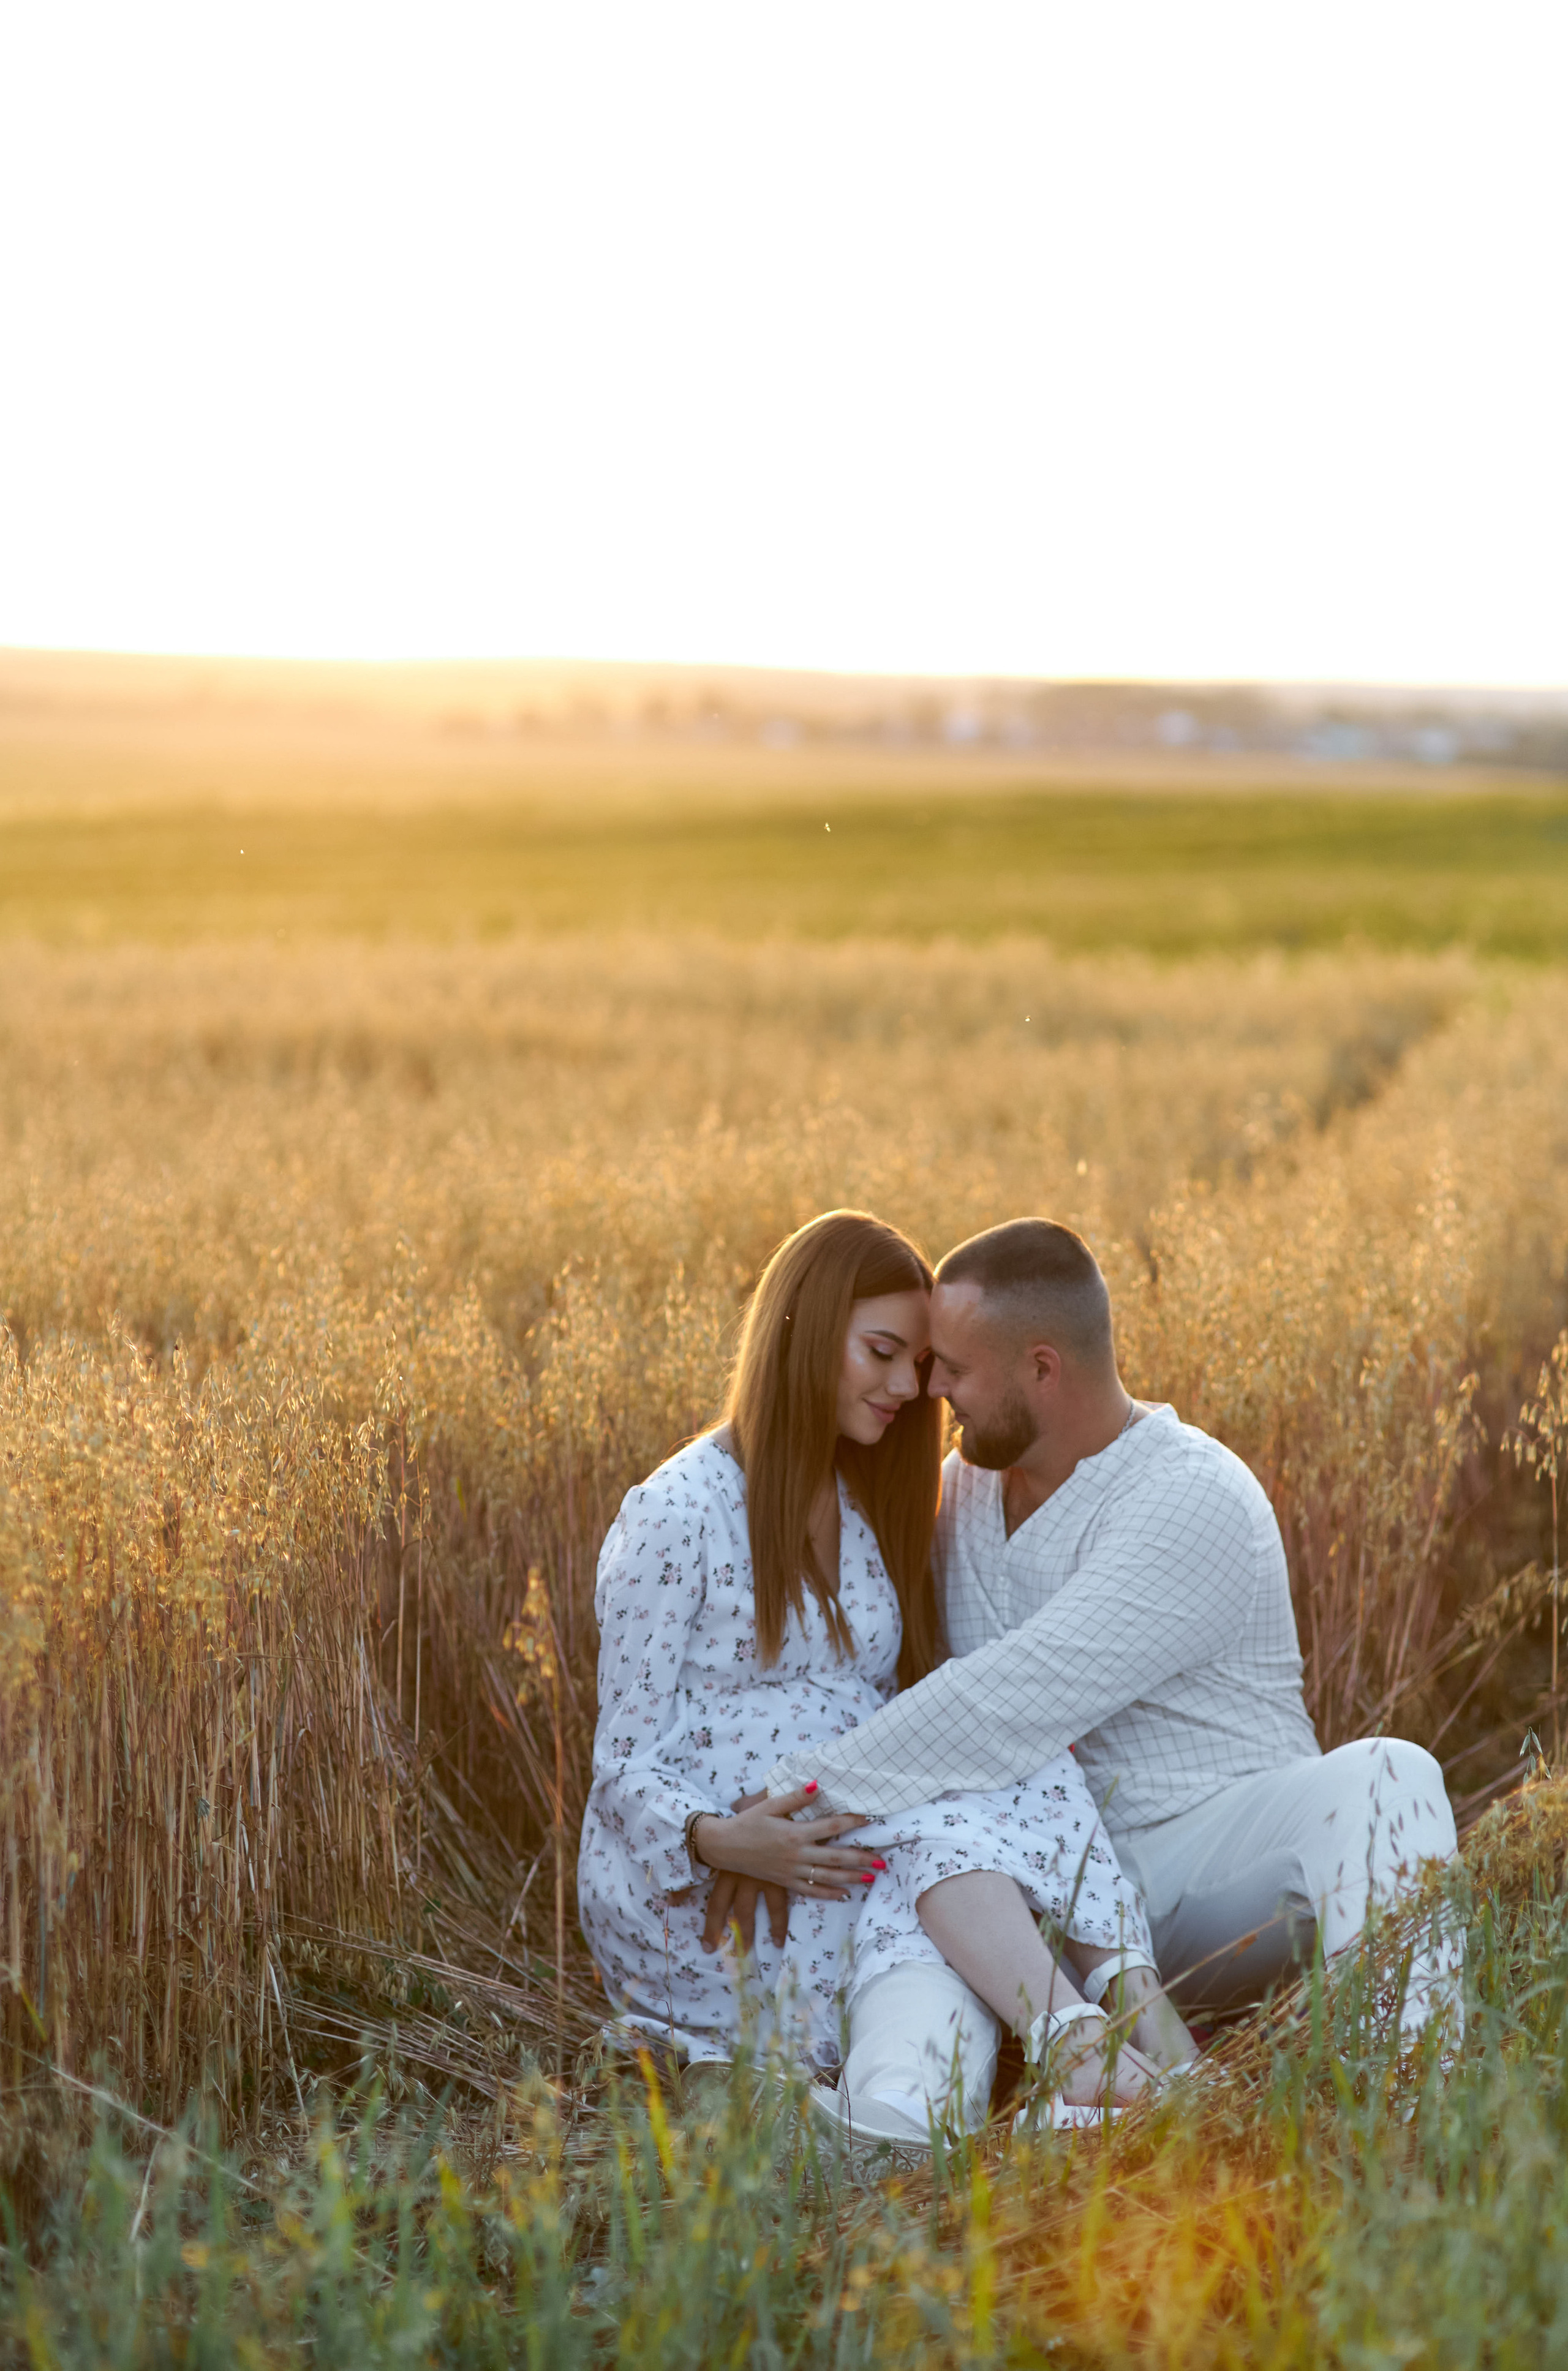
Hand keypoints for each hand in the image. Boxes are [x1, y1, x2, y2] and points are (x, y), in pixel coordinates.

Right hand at [691, 1784, 882, 1954]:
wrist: (725, 1846)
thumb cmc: (748, 1822)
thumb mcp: (769, 1804)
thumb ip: (795, 1797)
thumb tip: (817, 1786)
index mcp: (795, 1833)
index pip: (831, 1827)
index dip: (852, 1821)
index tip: (870, 1819)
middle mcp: (797, 1855)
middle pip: (835, 1858)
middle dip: (861, 1858)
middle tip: (883, 1860)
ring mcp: (792, 1871)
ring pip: (828, 1877)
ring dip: (852, 1878)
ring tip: (872, 1877)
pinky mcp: (785, 1882)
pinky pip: (811, 1891)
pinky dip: (829, 1894)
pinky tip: (845, 1894)